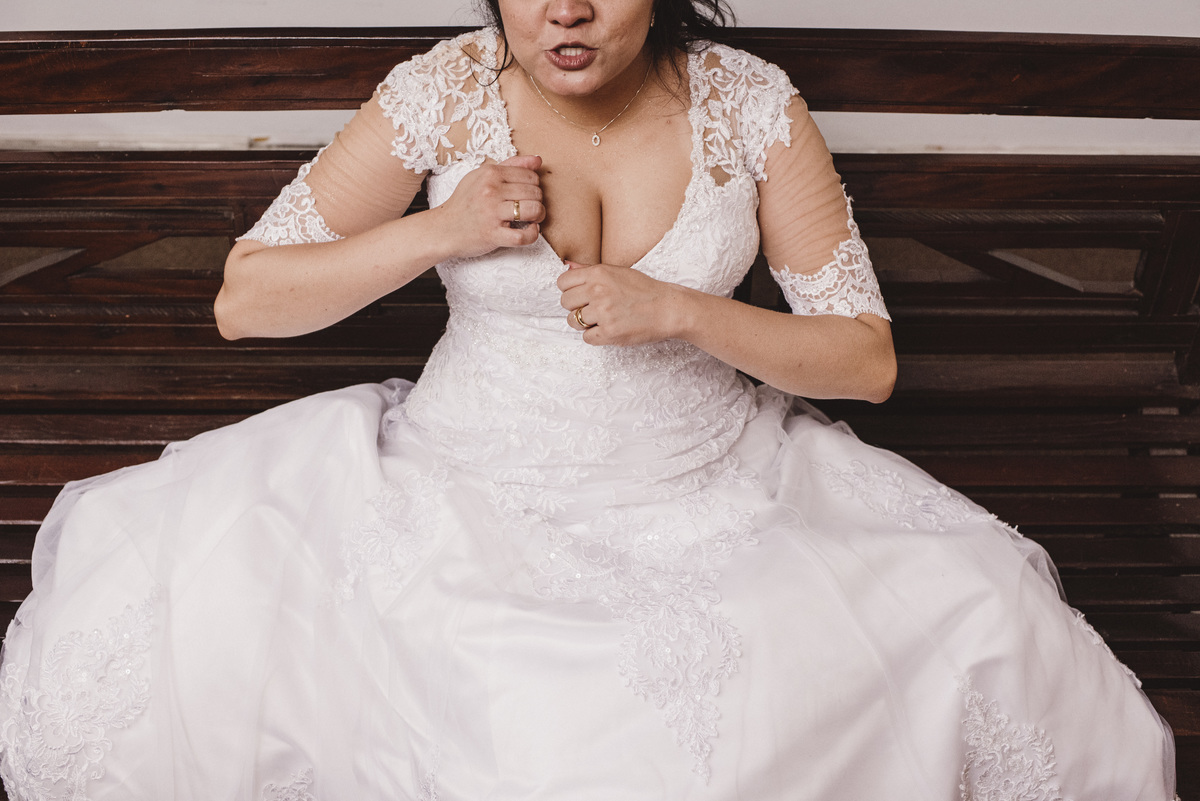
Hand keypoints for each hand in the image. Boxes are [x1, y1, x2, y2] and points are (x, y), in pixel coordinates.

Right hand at [434, 155, 545, 258]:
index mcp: (491, 173)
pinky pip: (523, 236)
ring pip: (534, 210)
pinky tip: (528, 231)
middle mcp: (491, 190)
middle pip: (535, 193)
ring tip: (531, 219)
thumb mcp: (482, 176)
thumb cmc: (465, 202)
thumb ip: (511, 165)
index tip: (526, 195)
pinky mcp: (492, 234)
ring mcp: (492, 213)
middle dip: (538, 202)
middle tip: (529, 209)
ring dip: (538, 217)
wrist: (444, 228)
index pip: (531, 176)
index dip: (535, 186)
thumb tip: (538, 160)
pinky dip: (532, 235)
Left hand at [558, 260, 685, 345]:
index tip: (580, 295)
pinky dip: (595, 336)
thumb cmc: (644, 290)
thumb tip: (566, 264)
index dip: (570, 290)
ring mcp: (603, 313)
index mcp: (598, 273)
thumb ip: (590, 270)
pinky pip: (586, 338)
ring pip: (573, 321)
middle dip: (576, 307)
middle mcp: (598, 291)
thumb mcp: (617, 272)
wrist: (668, 308)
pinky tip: (608, 329)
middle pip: (565, 302)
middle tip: (593, 308)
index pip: (563, 282)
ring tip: (601, 319)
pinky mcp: (609, 332)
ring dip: (584, 323)